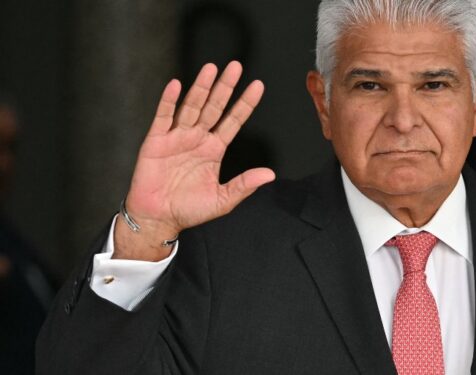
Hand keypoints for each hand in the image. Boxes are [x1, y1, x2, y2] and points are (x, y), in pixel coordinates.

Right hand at [114, 61, 274, 259]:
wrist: (159, 218)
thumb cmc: (189, 209)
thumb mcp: (223, 200)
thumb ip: (244, 185)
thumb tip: (270, 174)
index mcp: (214, 149)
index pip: (233, 121)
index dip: (245, 103)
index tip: (258, 85)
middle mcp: (197, 138)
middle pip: (214, 107)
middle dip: (225, 87)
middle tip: (235, 66)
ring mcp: (177, 137)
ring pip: (191, 107)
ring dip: (201, 88)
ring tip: (211, 69)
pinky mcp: (156, 141)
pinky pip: (163, 117)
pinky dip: (169, 101)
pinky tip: (177, 85)